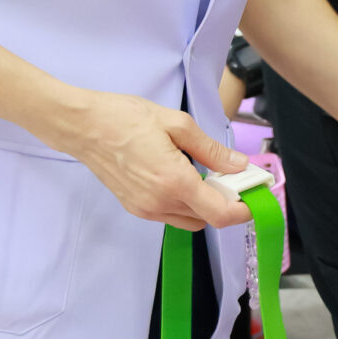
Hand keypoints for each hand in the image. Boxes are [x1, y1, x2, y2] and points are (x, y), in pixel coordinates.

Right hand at [41, 89, 249, 230]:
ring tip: (205, 174)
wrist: (82, 126)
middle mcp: (159, 203)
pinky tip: (182, 177)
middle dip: (225, 203)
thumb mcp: (176, 124)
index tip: (254, 196)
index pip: (220, 214)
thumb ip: (211, 149)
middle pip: (207, 219)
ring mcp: (145, 208)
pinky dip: (184, 203)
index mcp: (174, 182)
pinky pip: (170, 215)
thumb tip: (238, 165)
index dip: (243, 210)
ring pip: (189, 219)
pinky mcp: (135, 207)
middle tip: (231, 178)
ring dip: (204, 205)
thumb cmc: (124, 118)